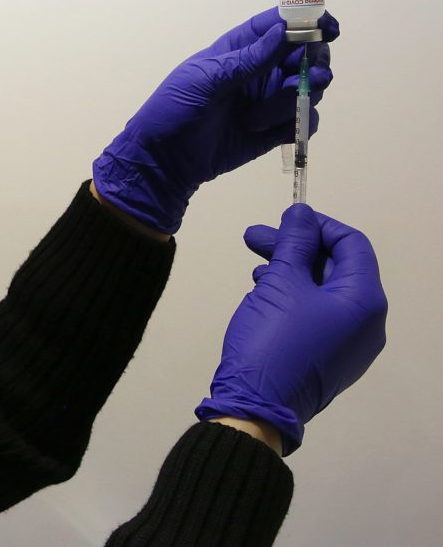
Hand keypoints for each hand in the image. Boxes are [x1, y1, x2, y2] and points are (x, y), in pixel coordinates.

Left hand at [92, 8, 337, 233]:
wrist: (164, 161)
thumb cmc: (174, 111)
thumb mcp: (205, 80)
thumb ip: (247, 59)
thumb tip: (283, 30)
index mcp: (239, 49)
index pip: (279, 25)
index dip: (306, 21)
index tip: (328, 27)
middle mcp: (259, 70)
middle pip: (306, 54)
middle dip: (313, 62)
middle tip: (306, 77)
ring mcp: (268, 100)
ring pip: (309, 87)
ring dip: (296, 98)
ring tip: (261, 117)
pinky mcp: (273, 131)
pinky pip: (304, 121)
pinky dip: (299, 124)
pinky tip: (274, 131)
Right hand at [195, 204, 387, 454]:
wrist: (256, 407)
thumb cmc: (273, 340)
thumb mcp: (281, 283)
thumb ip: (294, 244)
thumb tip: (302, 214)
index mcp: (364, 301)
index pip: (351, 244)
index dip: (317, 225)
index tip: (282, 220)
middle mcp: (366, 323)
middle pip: (336, 268)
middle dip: (295, 248)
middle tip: (254, 237)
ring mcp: (349, 345)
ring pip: (322, 292)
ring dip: (289, 272)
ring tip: (255, 267)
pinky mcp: (328, 360)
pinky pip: (316, 316)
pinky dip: (292, 298)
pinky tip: (263, 296)